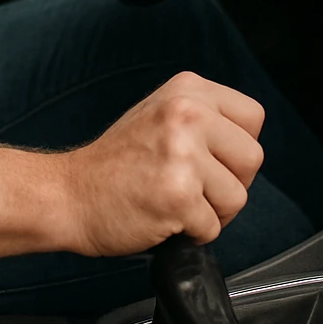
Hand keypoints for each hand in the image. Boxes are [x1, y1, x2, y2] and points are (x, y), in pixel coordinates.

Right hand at [55, 71, 265, 256]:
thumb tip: (245, 142)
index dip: (236, 147)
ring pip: (238, 197)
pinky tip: (163, 217)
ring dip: (211, 212)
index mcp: (187, 89)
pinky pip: (213, 228)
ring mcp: (183, 153)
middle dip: (229, 183)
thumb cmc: (114, 163)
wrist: (68, 194)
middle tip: (193, 187)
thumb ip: (205, 118)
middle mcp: (187, 113)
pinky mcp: (178, 195)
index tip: (210, 159)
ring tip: (175, 203)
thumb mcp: (161, 114)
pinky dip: (192, 234)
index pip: (253, 116)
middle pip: (252, 158)